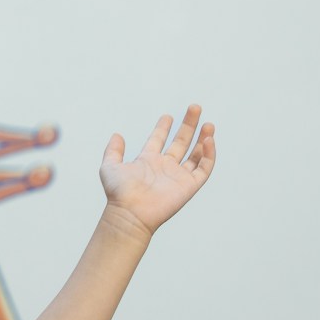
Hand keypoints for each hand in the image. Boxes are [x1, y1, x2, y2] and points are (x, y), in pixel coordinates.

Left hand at [99, 105, 215, 236]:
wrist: (130, 212)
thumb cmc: (118, 192)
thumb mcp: (110, 166)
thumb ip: (113, 150)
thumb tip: (117, 134)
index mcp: (148, 161)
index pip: (159, 140)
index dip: (163, 128)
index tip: (168, 116)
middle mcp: (164, 167)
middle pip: (181, 142)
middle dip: (189, 125)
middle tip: (195, 107)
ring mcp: (178, 176)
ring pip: (196, 155)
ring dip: (203, 139)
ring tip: (208, 124)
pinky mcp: (189, 186)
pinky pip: (204, 168)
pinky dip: (209, 154)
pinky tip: (208, 140)